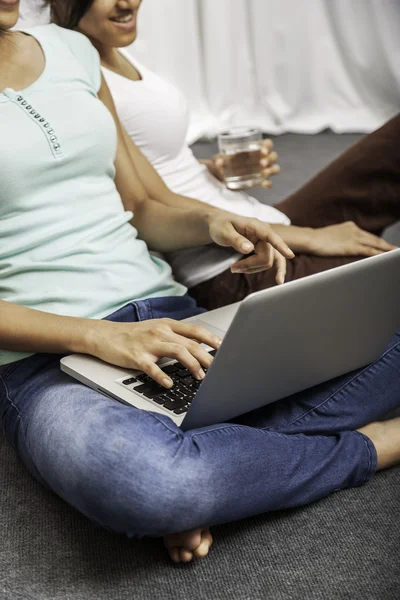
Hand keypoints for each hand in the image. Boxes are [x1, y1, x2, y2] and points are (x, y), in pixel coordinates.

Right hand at [88, 319, 221, 387]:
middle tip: (218, 368)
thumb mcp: (155, 329)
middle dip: (207, 357)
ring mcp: (148, 343)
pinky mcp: (136, 356)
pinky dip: (162, 376)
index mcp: (166, 325)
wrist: (103, 335)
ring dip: (192, 365)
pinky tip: (169, 383)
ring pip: (177, 352)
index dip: (211, 339)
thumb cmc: (131, 335)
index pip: (195, 330)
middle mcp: (160, 331)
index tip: (224, 348)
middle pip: (191, 343)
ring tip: (200, 377)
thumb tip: (196, 347)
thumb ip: (174, 336)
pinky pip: (152, 367)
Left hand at [205, 139, 279, 188]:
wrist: (220, 175)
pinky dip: (268, 183)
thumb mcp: (219, 159)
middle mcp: (261, 158)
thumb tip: (219, 162)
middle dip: (270, 158)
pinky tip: (263, 184)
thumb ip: (218, 160)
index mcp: (255, 148)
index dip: (268, 146)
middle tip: (261, 163)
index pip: (267, 143)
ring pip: (275, 168)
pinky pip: (269, 182)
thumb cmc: (222, 161)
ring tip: (263, 173)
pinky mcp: (259, 181)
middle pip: (274, 155)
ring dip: (272, 170)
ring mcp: (262, 170)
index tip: (262, 151)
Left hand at [208, 214, 294, 283]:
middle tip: (233, 268)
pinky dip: (274, 269)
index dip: (280, 246)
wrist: (220, 224)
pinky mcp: (264, 248)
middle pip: (266, 256)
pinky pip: (273, 260)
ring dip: (253, 268)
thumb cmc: (220, 226)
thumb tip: (249, 249)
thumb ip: (235, 240)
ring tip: (236, 269)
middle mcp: (264, 233)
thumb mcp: (223, 232)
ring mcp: (265, 241)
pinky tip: (279, 280)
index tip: (290, 255)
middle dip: (250, 265)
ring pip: (269, 261)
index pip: (270, 236)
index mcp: (255, 225)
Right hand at [310, 222, 396, 256]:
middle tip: (396, 250)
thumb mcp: (331, 236)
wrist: (311, 239)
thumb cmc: (316, 240)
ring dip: (387, 249)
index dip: (378, 242)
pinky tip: (386, 256)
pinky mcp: (352, 247)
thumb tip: (342, 244)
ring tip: (395, 253)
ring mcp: (354, 238)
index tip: (386, 247)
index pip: (368, 235)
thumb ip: (340, 238)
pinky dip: (379, 253)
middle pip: (375, 239)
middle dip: (387, 246)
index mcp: (350, 226)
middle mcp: (355, 230)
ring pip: (376, 244)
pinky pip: (370, 250)